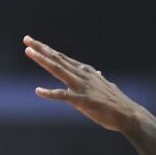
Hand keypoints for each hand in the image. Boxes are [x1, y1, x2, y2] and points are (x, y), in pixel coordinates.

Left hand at [23, 35, 143, 132]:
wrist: (129, 115)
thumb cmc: (116, 103)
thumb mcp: (105, 87)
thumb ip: (98, 79)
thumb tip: (98, 73)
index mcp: (86, 72)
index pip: (62, 58)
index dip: (47, 50)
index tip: (34, 42)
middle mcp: (83, 75)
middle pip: (58, 59)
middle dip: (41, 48)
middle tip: (27, 39)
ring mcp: (82, 87)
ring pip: (59, 70)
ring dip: (43, 61)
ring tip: (29, 52)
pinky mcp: (83, 101)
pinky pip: (63, 96)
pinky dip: (50, 93)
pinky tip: (38, 91)